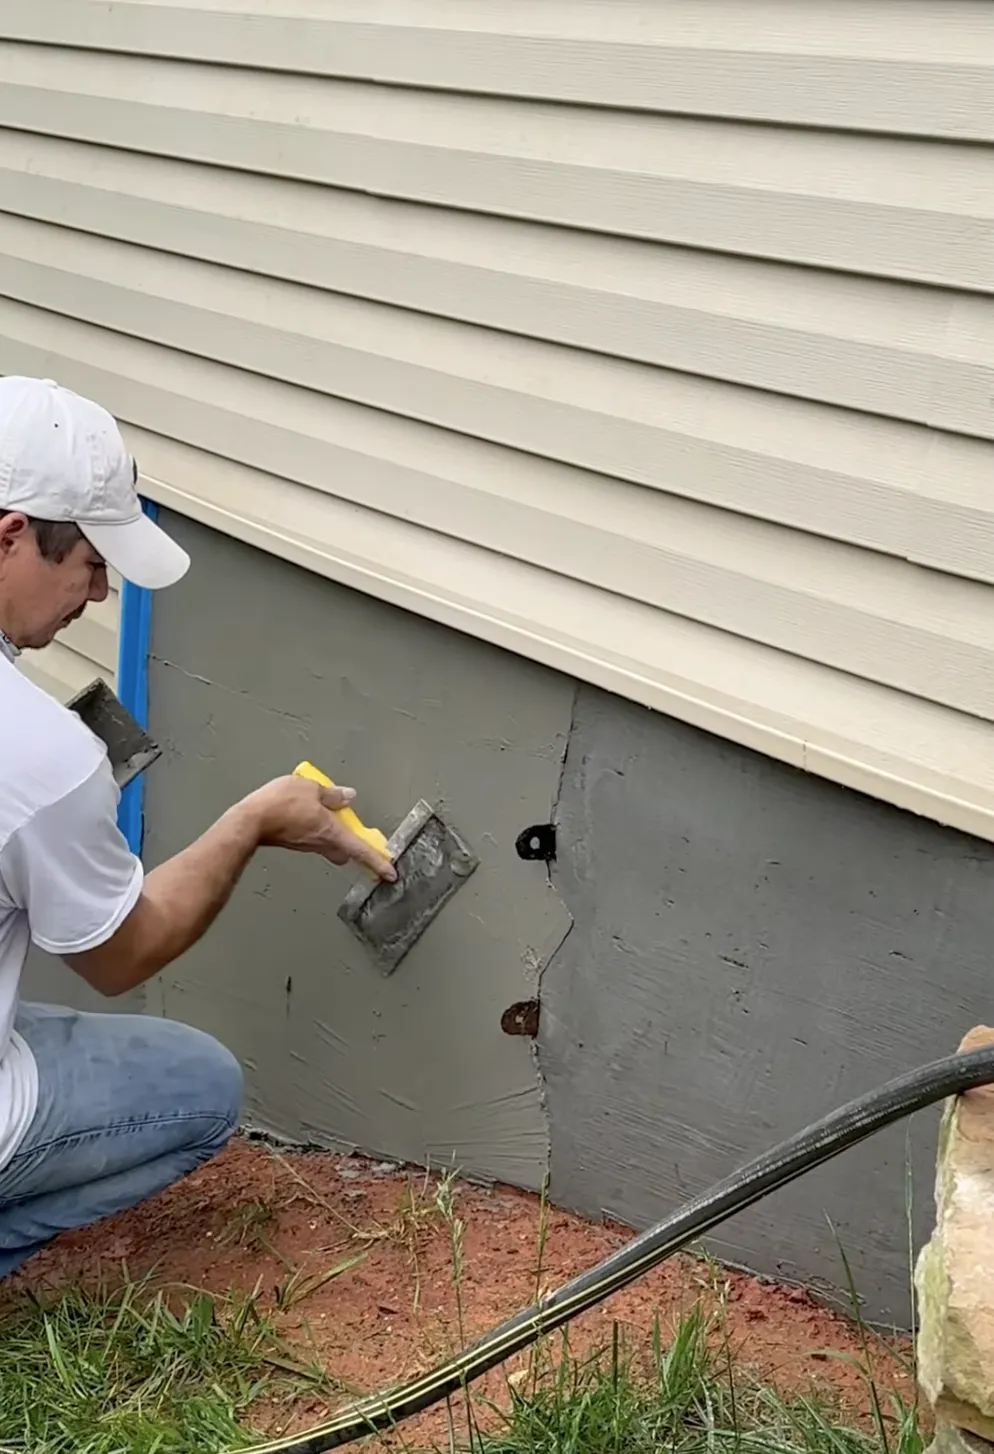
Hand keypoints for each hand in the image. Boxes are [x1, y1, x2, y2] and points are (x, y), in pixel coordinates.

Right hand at [243, 775, 396, 880]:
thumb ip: (331, 793)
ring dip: (334, 834)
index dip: (378, 862)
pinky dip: (318, 828)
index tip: (390, 873)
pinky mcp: (293, 841)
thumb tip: (347, 796)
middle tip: (363, 838)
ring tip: (334, 814)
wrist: (249, 821)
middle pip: (345, 851)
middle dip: (355, 847)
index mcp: (331, 832)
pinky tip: (311, 813)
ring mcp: (306, 844)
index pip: (361, 850)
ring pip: (328, 844)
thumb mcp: (310, 788)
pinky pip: (313, 836)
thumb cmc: (278, 805)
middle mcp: (321, 843)